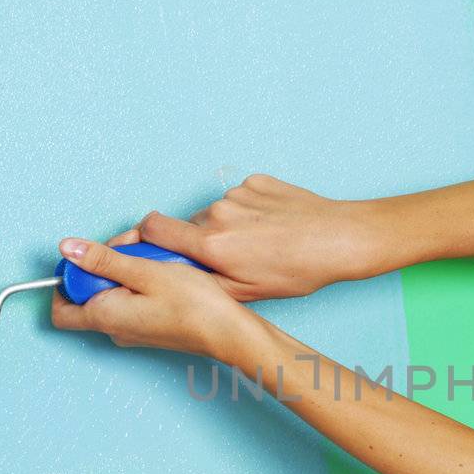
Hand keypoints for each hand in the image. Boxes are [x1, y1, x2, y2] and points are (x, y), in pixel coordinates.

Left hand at [49, 236, 256, 360]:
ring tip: (150, 261)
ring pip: (110, 296)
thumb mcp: (145, 271)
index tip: (84, 258)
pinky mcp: (147, 328)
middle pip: (86, 296)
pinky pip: (130, 301)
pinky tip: (161, 274)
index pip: (59, 308)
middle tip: (129, 252)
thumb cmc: (193, 305)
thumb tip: (68, 249)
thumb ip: (103, 260)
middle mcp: (113, 330)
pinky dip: (138, 284)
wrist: (227, 333)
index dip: (64, 280)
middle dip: (101, 268)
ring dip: (123, 273)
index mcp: (104, 317)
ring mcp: (131, 331)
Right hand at [115, 174, 374, 302]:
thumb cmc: (297, 271)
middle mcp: (218, 213)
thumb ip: (202, 282)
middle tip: (223, 257)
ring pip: (215, 213)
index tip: (134, 244)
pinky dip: (247, 212)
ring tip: (257, 244)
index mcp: (211, 245)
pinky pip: (239, 198)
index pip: (153, 229)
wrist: (339, 239)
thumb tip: (171, 277)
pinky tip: (271, 226)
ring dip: (225, 227)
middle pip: (186, 224)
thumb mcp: (247, 292)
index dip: (139, 237)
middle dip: (195, 240)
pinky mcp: (256, 181)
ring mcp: (238, 193)